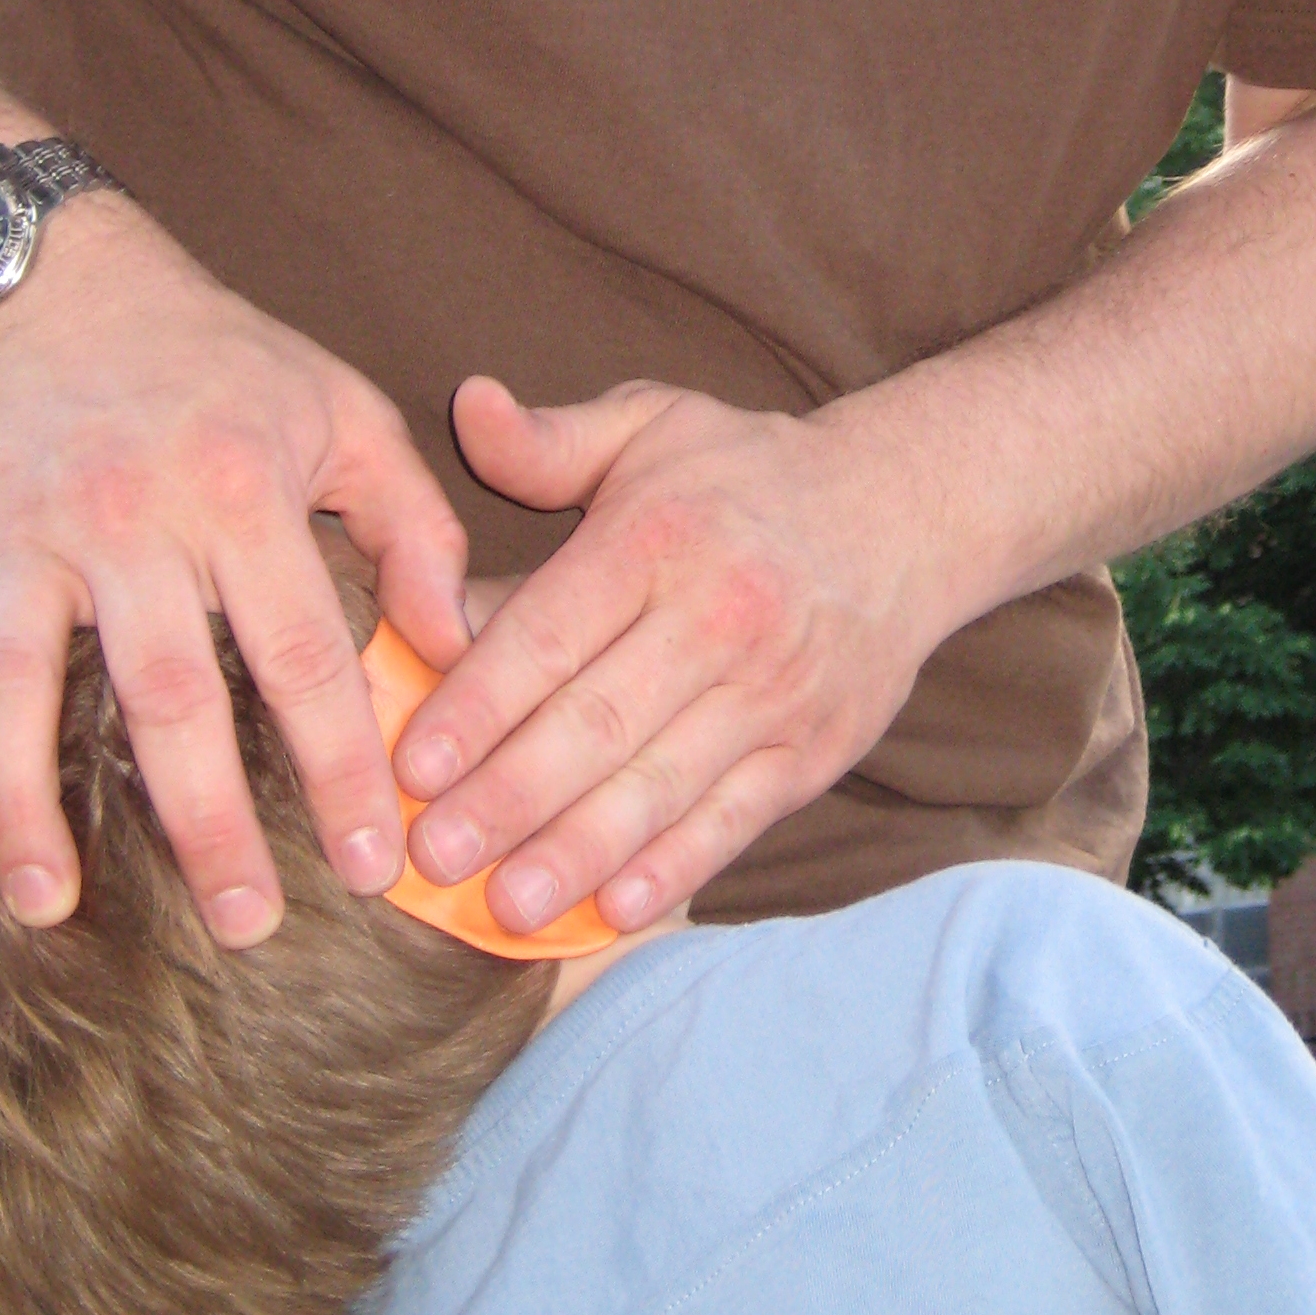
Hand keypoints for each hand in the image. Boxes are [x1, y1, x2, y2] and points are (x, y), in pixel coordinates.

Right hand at [0, 193, 468, 944]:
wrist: (66, 290)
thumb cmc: (229, 367)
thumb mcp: (348, 414)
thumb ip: (417, 530)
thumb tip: (457, 651)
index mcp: (240, 492)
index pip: (302, 654)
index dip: (339, 767)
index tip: (371, 865)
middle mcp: (127, 523)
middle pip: (165, 695)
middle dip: (205, 821)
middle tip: (245, 926)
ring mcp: (23, 544)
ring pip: (14, 692)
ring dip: (24, 808)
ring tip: (49, 910)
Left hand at [393, 376, 952, 931]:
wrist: (906, 513)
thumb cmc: (746, 476)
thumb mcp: (651, 426)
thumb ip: (548, 440)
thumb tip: (466, 405)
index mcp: (660, 537)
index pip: (553, 632)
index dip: (477, 703)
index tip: (408, 763)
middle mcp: (719, 617)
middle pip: (599, 722)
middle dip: (508, 796)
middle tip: (429, 853)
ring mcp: (772, 692)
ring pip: (661, 785)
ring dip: (579, 853)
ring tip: (506, 905)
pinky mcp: (812, 750)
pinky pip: (734, 820)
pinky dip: (675, 869)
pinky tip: (613, 910)